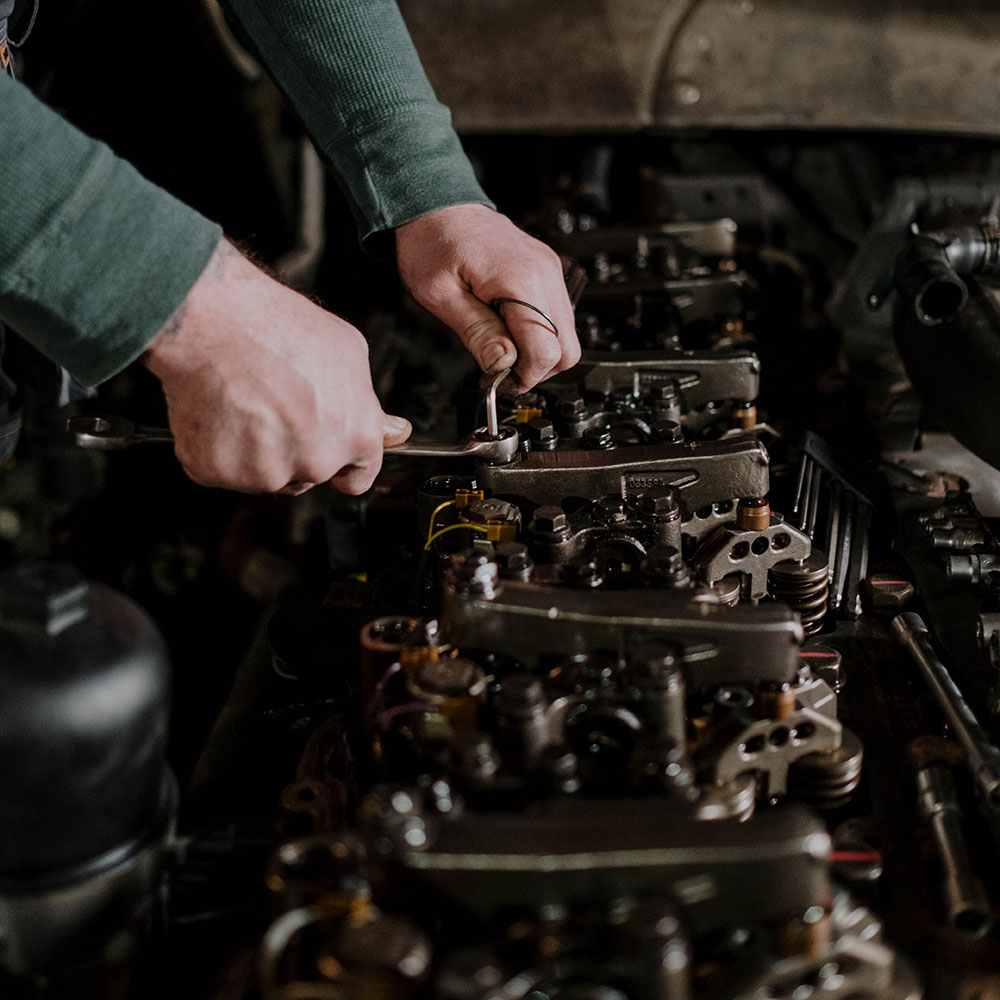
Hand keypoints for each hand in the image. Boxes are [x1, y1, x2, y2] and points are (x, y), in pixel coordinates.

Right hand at [142, 239, 410, 493]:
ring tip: (245, 400)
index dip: (344, 462)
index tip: (330, 451)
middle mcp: (316, 461)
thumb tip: (393, 429)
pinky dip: (218, 449)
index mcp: (355, 434)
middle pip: (310, 473)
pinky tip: (220, 411)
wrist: (207, 317)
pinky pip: (223, 471)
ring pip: (265, 474)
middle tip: (276, 402)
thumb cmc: (275, 326)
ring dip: (256, 450)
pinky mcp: (220, 472)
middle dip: (297, 448)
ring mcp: (266, 472)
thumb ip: (367, 401)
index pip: (358, 476)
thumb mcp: (346, 350)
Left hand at [395, 204, 580, 391]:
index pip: (546, 350)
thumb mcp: (440, 295)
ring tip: (501, 349)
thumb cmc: (433, 243)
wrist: (439, 205)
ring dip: (538, 353)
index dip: (524, 376)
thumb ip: (477, 332)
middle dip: (536, 369)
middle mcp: (544, 275)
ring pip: (567, 336)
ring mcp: (550, 272)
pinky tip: (508, 331)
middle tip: (501, 370)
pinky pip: (557, 318)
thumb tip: (503, 364)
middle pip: (567, 349)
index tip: (498, 379)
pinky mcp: (547, 273)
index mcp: (520, 280)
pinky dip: (538, 334)